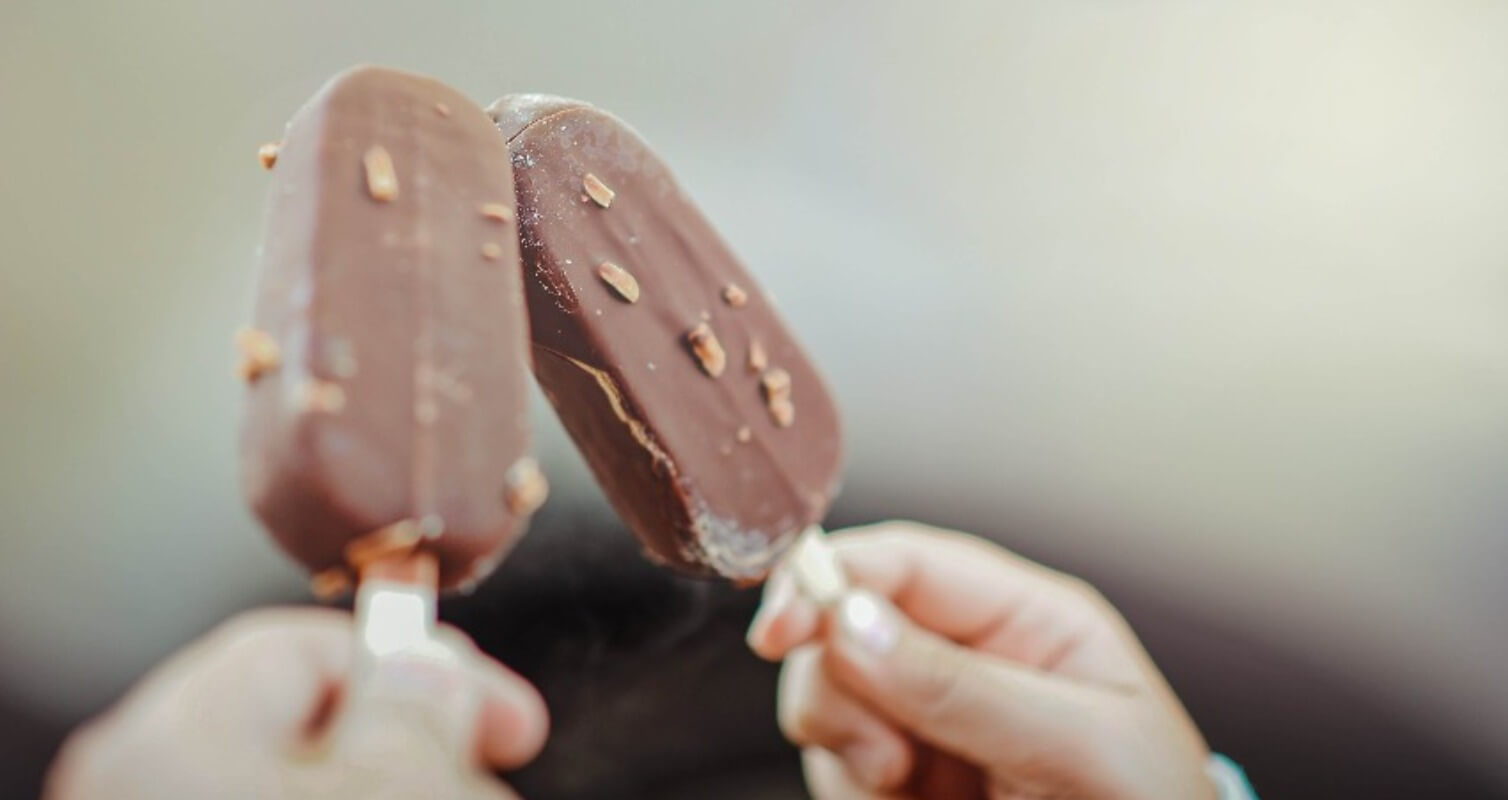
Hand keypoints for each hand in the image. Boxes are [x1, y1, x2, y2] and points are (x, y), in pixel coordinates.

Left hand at [46, 608, 547, 799]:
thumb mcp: (395, 785)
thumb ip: (417, 707)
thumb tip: (428, 664)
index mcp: (176, 732)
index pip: (311, 646)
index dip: (430, 664)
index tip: (513, 717)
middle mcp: (144, 779)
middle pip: (310, 722)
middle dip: (423, 739)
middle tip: (495, 771)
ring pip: (302, 779)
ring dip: (401, 783)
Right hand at [747, 522, 1213, 799]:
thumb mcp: (1077, 747)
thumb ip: (962, 686)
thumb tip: (852, 621)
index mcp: (1026, 620)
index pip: (907, 563)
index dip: (831, 577)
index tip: (782, 626)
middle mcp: (968, 661)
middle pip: (845, 627)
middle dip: (838, 684)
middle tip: (881, 758)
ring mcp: (930, 724)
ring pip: (827, 698)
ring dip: (845, 748)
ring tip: (910, 790)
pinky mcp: (903, 781)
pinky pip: (833, 767)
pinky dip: (850, 790)